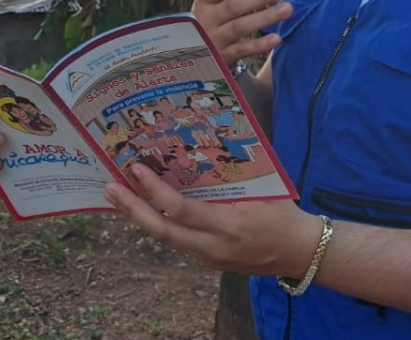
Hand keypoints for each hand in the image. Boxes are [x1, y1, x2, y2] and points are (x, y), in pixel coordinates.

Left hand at [104, 165, 321, 278]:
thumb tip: (195, 147)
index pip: (178, 210)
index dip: (153, 190)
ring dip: (140, 217)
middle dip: (131, 208)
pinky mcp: (210, 263)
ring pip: (165, 239)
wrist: (301, 251)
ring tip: (119, 196)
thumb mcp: (259, 189)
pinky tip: (146, 209)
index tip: (135, 170)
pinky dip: (159, 224)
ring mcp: (210, 259)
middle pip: (160, 231)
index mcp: (227, 225)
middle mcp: (213, 247)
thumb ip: (228, 175)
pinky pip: (178, 242)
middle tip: (109, 187)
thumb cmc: (282, 212)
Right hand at [193, 0, 292, 62]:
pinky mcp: (222, 58)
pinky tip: (277, 38)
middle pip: (234, 6)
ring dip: (265, 18)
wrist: (191, 57)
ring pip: (240, 27)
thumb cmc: (213, 17)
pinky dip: (259, 45)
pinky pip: (242, 51)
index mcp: (205, 0)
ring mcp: (214, 40)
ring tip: (288, 9)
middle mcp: (207, 19)